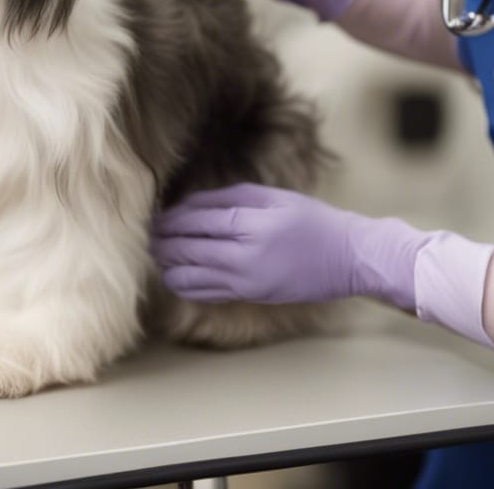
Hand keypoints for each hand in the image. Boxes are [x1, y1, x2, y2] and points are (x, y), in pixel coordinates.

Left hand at [151, 183, 427, 308]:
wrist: (346, 258)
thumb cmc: (310, 220)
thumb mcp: (271, 197)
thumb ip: (227, 199)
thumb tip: (188, 205)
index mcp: (251, 225)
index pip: (196, 221)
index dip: (171, 219)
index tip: (154, 216)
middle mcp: (244, 257)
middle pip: (187, 249)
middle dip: (163, 242)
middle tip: (148, 234)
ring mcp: (245, 281)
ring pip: (189, 276)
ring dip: (168, 265)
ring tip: (159, 253)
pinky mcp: (248, 296)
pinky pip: (205, 293)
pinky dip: (184, 283)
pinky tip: (176, 273)